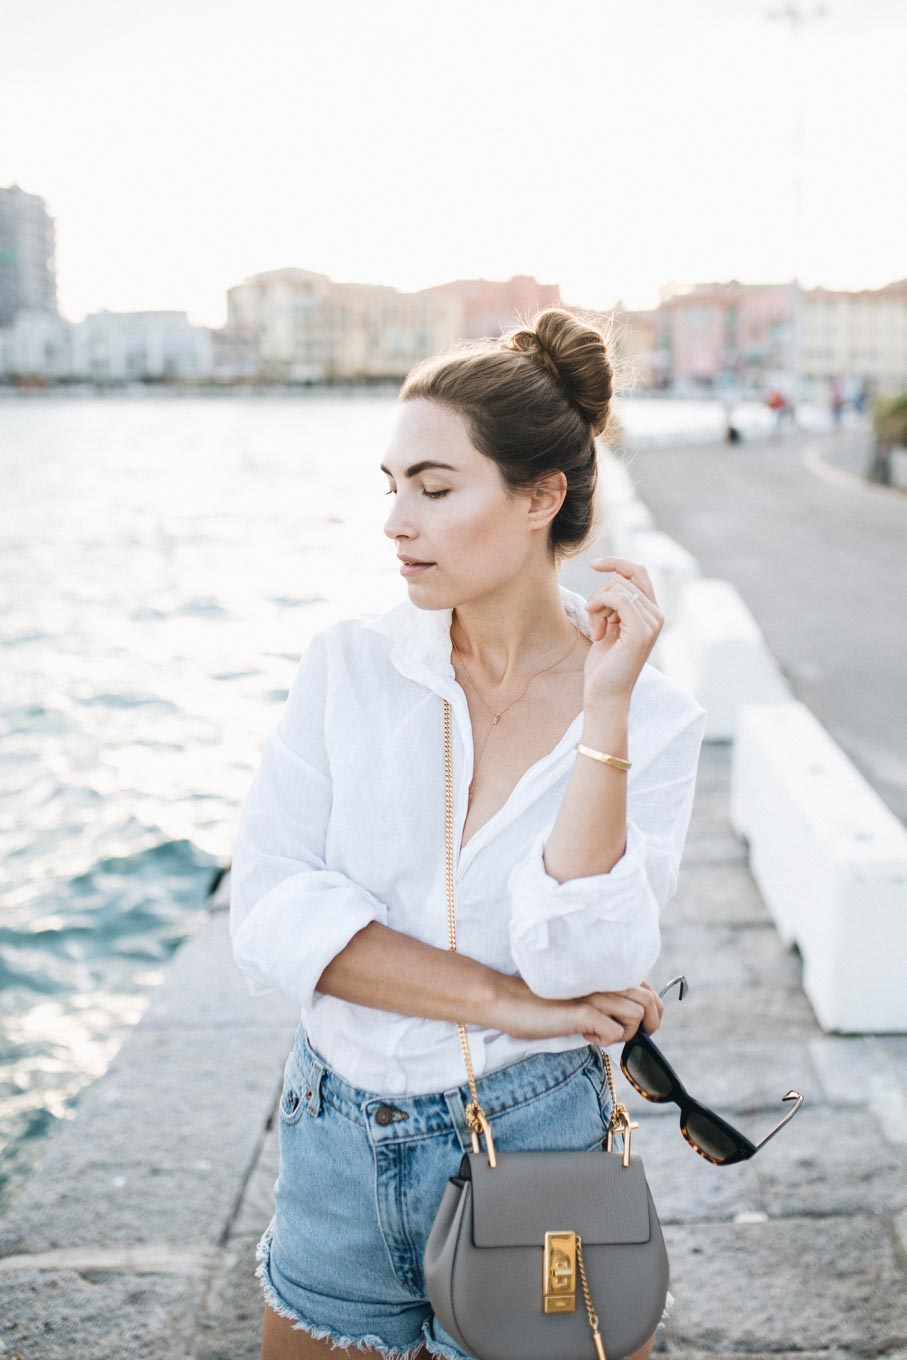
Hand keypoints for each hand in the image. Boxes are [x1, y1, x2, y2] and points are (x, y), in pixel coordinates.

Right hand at [493, 977, 663, 1046]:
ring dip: (625, 1033)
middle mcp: (603, 979)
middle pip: (650, 1002)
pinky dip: (605, 1041)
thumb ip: (604, 1000)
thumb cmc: (543, 1002)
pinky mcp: (583, 1010)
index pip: (650, 991)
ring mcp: (594, 994)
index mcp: (605, 974)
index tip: (638, 1028)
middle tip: (623, 1035)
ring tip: (600, 1034)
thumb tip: (630, 1021)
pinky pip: (615, 1032)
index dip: (652, 1013)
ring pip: (637, 1015)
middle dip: (647, 1026)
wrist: (508, 1000)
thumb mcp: (581, 998)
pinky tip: (584, 1035)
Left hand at [582, 557, 664, 702]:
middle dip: (600, 595)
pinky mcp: (641, 631)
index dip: (617, 563)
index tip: (594, 564)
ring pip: (618, 587)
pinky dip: (599, 606)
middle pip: (623, 579)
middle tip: (593, 622)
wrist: (605, 694)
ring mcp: (652, 622)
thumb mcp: (610, 625)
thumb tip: (612, 574)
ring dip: (597, 605)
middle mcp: (657, 615)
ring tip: (596, 630)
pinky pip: (617, 598)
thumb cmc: (604, 664)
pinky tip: (596, 629)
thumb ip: (615, 603)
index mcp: (651, 612)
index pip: (639, 571)